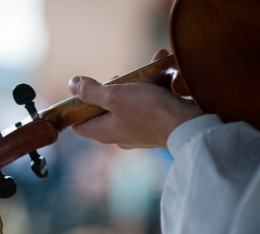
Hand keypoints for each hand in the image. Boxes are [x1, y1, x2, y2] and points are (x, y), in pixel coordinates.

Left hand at [68, 49, 201, 148]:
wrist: (187, 126)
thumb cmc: (149, 112)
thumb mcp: (115, 96)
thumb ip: (91, 91)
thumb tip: (72, 84)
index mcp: (103, 132)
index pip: (78, 125)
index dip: (75, 108)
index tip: (81, 91)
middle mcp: (117, 135)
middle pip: (101, 112)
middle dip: (107, 91)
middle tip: (116, 79)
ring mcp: (135, 132)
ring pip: (125, 106)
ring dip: (131, 86)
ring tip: (142, 71)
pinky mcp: (152, 127)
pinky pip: (145, 106)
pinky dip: (149, 90)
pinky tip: (159, 72)